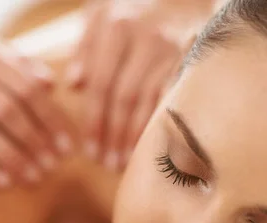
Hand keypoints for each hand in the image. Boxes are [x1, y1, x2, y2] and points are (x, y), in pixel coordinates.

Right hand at [0, 44, 72, 187]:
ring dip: (13, 158)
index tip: (66, 146)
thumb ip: (18, 64)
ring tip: (34, 178)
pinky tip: (2, 183)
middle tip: (53, 167)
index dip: (51, 120)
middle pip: (9, 113)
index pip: (28, 90)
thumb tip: (51, 85)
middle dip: (36, 142)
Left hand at [68, 0, 206, 170]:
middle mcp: (146, 38)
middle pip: (124, 97)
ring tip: (123, 162)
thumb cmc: (133, 9)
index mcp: (117, 27)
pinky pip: (174, 98)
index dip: (94, 120)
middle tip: (105, 162)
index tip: (88, 149)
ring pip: (150, 101)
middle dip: (113, 134)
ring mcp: (173, 48)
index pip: (100, 84)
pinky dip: (161, 124)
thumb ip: (85, 49)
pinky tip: (151, 145)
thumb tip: (73, 86)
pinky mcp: (193, 58)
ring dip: (135, 136)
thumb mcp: (101, 15)